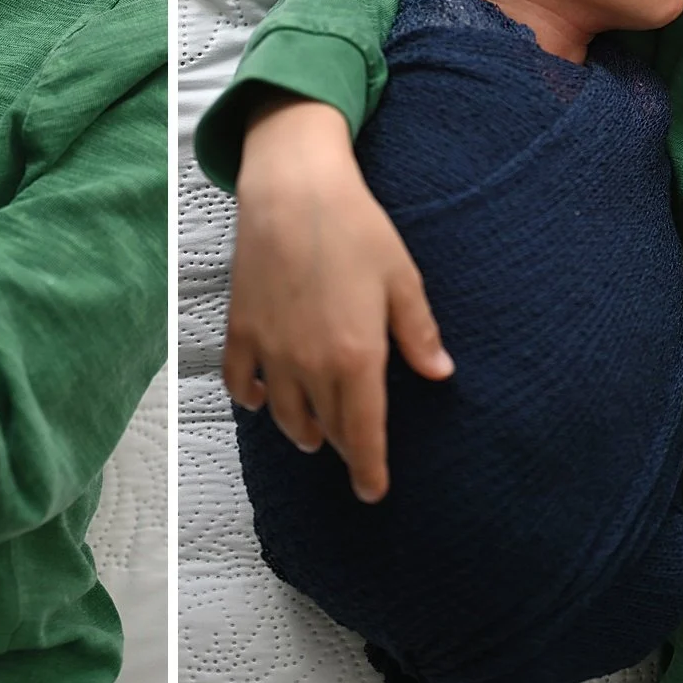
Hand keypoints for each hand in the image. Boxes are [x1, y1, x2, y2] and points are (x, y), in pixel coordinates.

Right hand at [225, 94, 452, 502]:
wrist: (292, 189)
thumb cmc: (355, 228)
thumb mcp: (402, 279)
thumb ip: (418, 333)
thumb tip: (441, 374)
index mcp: (356, 357)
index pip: (364, 433)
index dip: (369, 469)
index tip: (372, 492)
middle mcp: (310, 364)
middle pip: (326, 426)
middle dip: (343, 447)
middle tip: (354, 455)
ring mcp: (271, 349)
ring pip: (285, 415)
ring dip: (303, 430)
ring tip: (314, 434)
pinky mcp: (241, 328)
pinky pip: (241, 382)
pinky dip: (252, 399)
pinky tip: (264, 401)